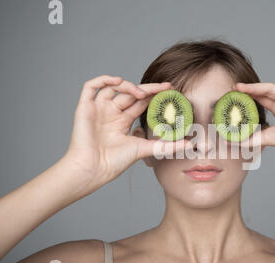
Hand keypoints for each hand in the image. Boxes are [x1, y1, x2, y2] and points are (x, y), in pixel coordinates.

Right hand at [63, 75, 188, 188]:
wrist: (93, 169)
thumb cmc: (114, 162)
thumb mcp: (145, 149)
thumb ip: (166, 146)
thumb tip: (189, 144)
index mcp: (122, 122)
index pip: (140, 102)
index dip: (155, 95)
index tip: (171, 91)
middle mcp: (111, 114)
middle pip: (130, 94)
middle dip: (148, 89)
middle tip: (166, 87)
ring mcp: (98, 110)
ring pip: (114, 88)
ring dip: (129, 86)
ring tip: (142, 93)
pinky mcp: (85, 107)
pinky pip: (92, 87)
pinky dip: (104, 80)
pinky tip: (119, 81)